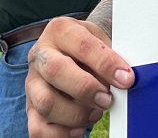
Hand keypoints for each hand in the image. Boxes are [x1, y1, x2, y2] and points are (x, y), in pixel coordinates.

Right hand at [25, 17, 133, 136]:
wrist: (73, 54)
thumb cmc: (90, 50)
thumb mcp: (102, 41)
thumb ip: (111, 58)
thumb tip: (124, 80)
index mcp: (60, 31)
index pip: (82, 45)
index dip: (106, 64)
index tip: (126, 79)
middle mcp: (41, 54)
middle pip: (55, 70)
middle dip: (86, 89)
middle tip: (107, 99)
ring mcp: (32, 82)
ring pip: (45, 102)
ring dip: (76, 114)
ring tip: (95, 113)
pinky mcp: (30, 108)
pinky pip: (38, 128)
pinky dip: (61, 134)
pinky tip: (79, 129)